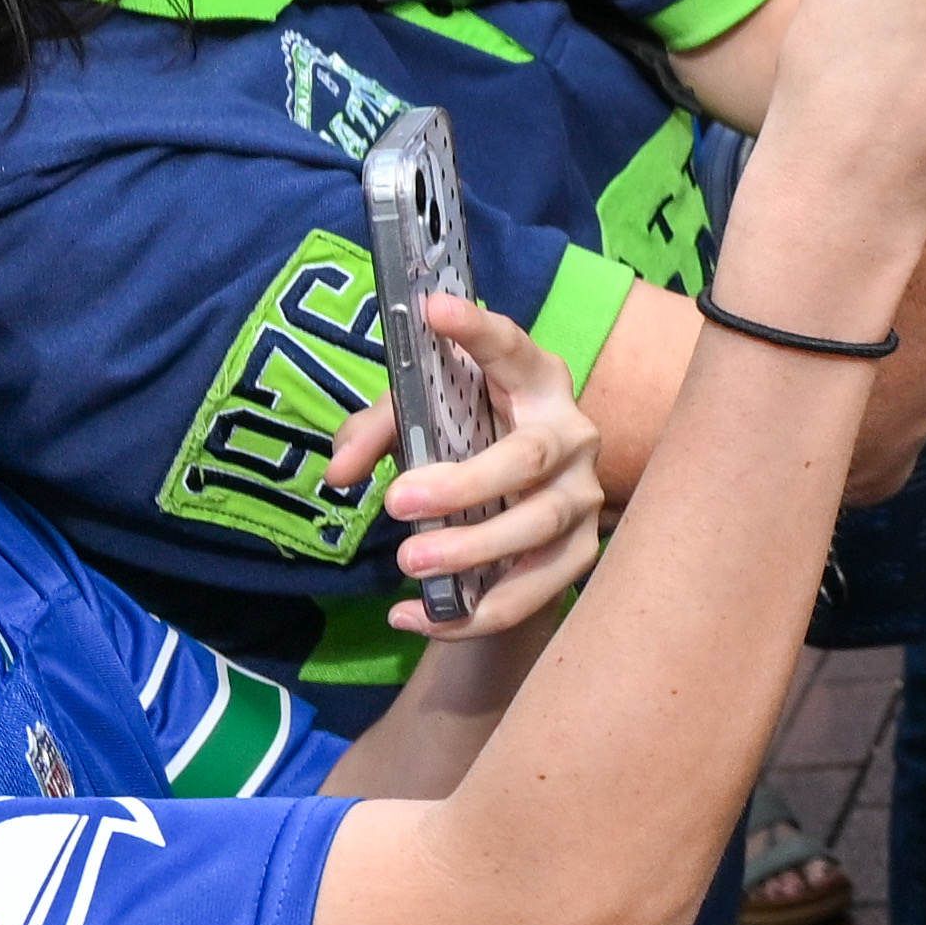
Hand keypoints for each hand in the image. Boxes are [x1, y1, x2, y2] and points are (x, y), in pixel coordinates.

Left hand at [336, 300, 607, 632]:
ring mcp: (584, 496)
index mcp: (535, 381)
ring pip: (539, 526)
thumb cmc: (471, 444)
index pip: (510, 348)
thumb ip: (378, 433)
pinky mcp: (581, 553)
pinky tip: (413, 616)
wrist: (523, 511)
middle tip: (398, 502)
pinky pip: (533, 590)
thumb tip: (340, 473)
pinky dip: (474, 612)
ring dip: (473, 550)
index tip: (432, 308)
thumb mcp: (423, 422)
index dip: (477, 330)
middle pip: (528, 456)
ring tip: (409, 563)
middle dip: (465, 483)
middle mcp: (572, 433)